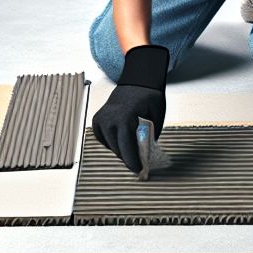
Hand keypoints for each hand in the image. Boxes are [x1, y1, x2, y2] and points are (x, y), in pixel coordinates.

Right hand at [92, 44, 169, 173]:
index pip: (126, 147)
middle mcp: (109, 118)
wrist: (138, 80)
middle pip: (117, 149)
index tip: (139, 171)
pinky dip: (112, 142)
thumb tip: (146, 155)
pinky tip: (122, 138)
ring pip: (110, 146)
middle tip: (139, 166)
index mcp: (124, 116)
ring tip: (133, 150)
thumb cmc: (149, 97)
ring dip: (121, 150)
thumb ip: (149, 136)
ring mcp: (100, 119)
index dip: (133, 162)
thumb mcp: (155, 116)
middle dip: (129, 158)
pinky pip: (103, 139)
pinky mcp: (96, 120)